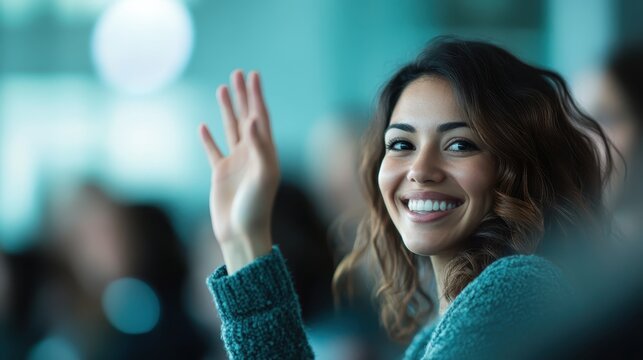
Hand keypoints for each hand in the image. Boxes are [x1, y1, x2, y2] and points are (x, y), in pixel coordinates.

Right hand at [199, 70, 279, 272]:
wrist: (242, 233)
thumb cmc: (257, 206)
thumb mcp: (263, 175)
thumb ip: (259, 147)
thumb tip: (253, 118)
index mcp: (266, 152)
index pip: (261, 117)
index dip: (257, 96)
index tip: (254, 75)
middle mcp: (252, 154)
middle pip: (246, 117)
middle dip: (243, 96)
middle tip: (238, 73)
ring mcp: (236, 163)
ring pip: (230, 129)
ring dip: (227, 109)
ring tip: (222, 89)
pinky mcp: (221, 174)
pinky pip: (214, 151)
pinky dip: (208, 138)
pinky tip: (203, 126)